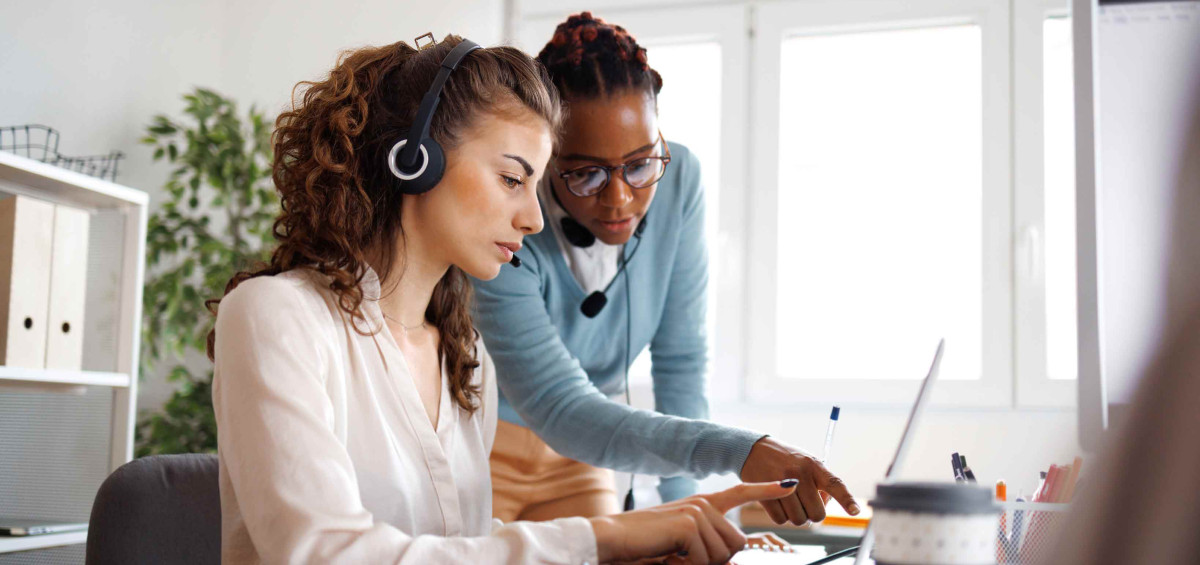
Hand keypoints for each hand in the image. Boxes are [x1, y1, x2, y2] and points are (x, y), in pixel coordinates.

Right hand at [590, 480, 798, 563]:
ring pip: (724, 554)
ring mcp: (698, 512)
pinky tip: (669, 554)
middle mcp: (703, 504)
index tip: (788, 484)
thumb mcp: (683, 546)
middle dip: (717, 559)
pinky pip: (706, 558)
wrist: (612, 539)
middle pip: (736, 542)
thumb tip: (734, 557)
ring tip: (674, 554)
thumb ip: (709, 546)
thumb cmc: (645, 545)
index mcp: (702, 504)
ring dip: (701, 563)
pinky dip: (688, 564)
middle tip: (684, 556)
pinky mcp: (690, 524)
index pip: (740, 493)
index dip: (766, 489)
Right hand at [739, 436, 859, 525]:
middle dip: (812, 514)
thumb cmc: (786, 460)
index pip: (834, 484)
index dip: (846, 499)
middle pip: (816, 513)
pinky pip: (781, 520)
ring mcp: (781, 484)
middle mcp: (799, 473)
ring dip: (795, 516)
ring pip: (798, 519)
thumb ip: (819, 483)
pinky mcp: (765, 493)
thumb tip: (823, 507)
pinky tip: (778, 503)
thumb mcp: (806, 463)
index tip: (855, 511)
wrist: (754, 449)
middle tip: (804, 505)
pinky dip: (781, 517)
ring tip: (789, 501)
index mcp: (813, 465)